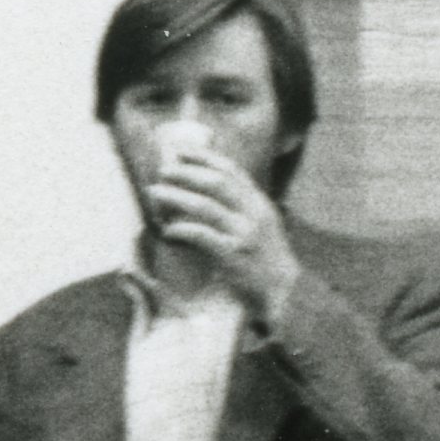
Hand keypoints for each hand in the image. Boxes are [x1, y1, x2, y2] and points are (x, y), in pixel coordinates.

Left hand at [143, 141, 302, 326]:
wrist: (284, 290)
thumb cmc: (266, 258)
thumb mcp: (261, 225)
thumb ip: (241, 207)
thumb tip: (210, 191)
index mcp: (259, 203)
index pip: (231, 171)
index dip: (205, 158)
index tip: (182, 151)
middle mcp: (253, 213)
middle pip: (216, 183)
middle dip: (187, 173)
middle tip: (163, 170)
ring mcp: (244, 233)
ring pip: (205, 206)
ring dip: (176, 197)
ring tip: (156, 193)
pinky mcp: (233, 254)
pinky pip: (202, 235)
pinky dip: (182, 229)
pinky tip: (168, 230)